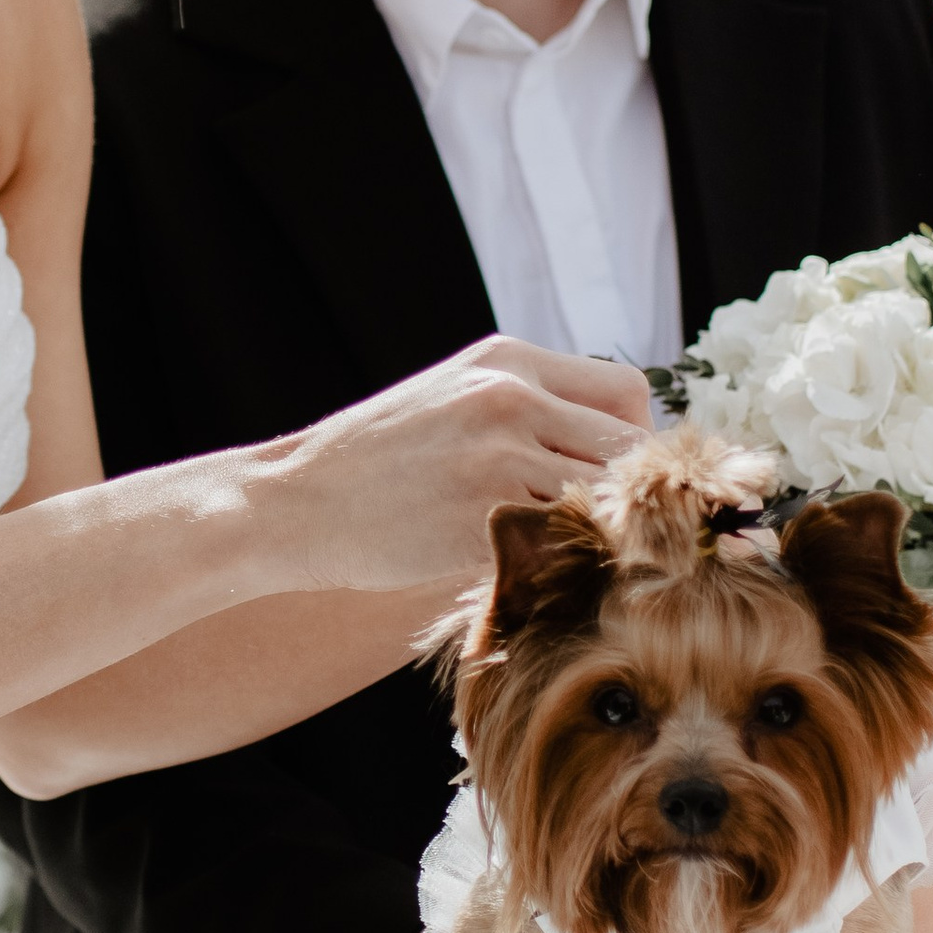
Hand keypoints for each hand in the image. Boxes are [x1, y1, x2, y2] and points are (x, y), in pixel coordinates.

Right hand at [270, 339, 651, 594]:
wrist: (296, 502)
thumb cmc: (377, 459)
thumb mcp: (454, 396)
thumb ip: (528, 406)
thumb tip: (613, 449)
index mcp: (509, 361)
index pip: (628, 393)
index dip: (636, 441)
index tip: (616, 478)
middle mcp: (511, 398)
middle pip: (629, 448)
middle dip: (630, 494)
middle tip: (607, 530)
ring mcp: (497, 457)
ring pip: (605, 500)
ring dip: (601, 532)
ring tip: (575, 554)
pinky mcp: (480, 518)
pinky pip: (561, 542)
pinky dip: (561, 561)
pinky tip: (536, 570)